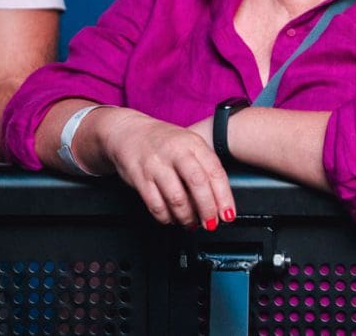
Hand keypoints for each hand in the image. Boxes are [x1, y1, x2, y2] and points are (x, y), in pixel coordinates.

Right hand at [92, 108, 234, 230]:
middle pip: (198, 184)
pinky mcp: (139, 177)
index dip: (224, 197)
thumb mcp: (188, 144)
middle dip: (207, 210)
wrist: (128, 131)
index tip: (227, 214)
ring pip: (177, 198)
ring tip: (190, 222)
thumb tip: (219, 201)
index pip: (215, 172)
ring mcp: (156, 164)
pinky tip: (171, 217)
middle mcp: (175, 151)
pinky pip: (156, 205)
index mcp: (192, 143)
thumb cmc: (162, 142)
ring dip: (187, 217)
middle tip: (211, 223)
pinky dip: (166, 217)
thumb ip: (204, 167)